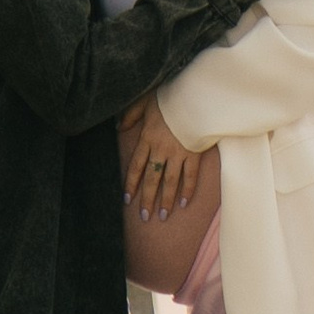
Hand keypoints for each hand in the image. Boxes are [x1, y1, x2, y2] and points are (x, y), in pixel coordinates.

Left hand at [121, 96, 204, 214]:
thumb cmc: (169, 98)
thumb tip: (119, 127)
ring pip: (170, 181)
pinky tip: (184, 203)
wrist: (194, 96)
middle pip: (152, 179)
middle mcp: (161, 150)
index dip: (131, 184)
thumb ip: (131, 115)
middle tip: (145, 216)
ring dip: (166, 200)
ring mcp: (179, 153)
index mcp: (147, 139)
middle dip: (147, 199)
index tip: (128, 199)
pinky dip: (188, 190)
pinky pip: (190, 176)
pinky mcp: (194, 154)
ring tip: (162, 216)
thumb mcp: (144, 102)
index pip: (136, 166)